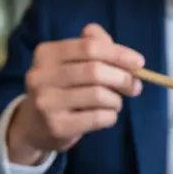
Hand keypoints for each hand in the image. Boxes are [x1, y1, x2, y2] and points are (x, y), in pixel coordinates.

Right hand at [7, 24, 144, 164]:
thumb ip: (95, 48)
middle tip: (135, 87)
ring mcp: (47, 102)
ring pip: (98, 95)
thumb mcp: (71, 64)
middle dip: (122, 78)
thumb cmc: (60, 89)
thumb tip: (126, 54)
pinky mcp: (57, 126)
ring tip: (115, 103)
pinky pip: (96, 118)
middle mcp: (41, 75)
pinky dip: (110, 116)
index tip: (139, 63)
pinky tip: (107, 116)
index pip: (89, 47)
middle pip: (95, 71)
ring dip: (116, 100)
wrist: (33, 126)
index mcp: (46, 54)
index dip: (118, 54)